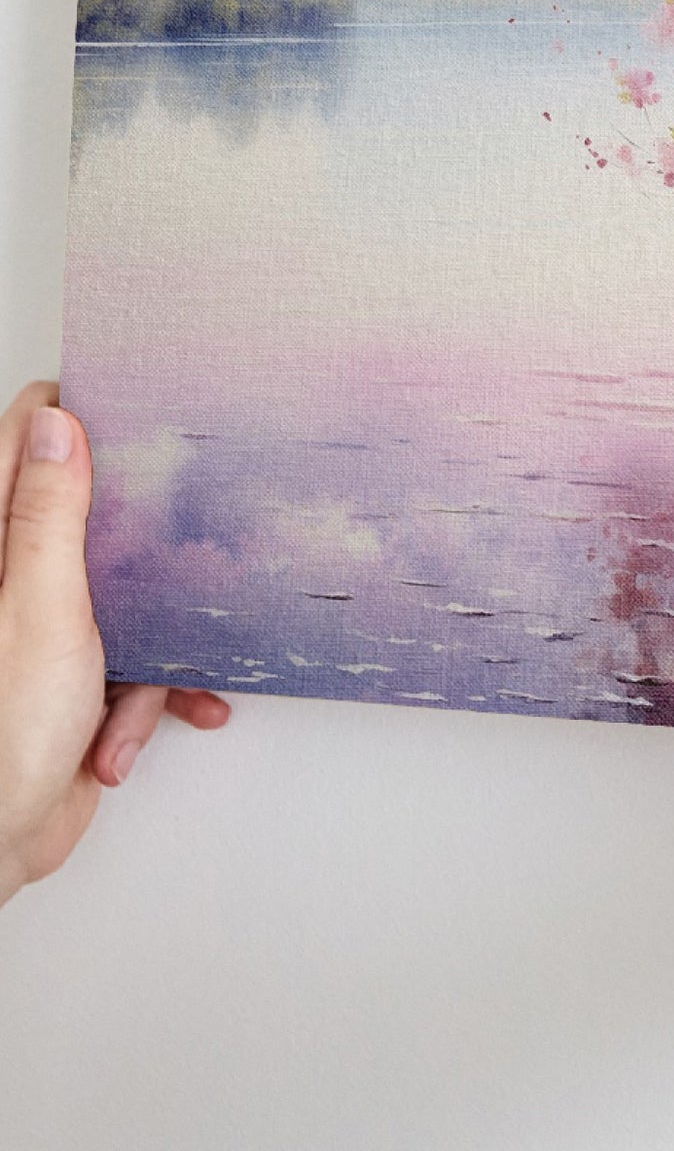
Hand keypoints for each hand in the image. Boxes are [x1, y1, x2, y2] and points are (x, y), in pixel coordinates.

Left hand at [0, 382, 229, 905]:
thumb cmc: (2, 735)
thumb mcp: (41, 609)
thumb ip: (50, 515)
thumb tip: (59, 425)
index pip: (25, 441)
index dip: (79, 419)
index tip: (139, 415)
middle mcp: (15, 579)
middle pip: (91, 514)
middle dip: (145, 540)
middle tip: (180, 535)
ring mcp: (46, 626)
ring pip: (129, 591)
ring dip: (155, 643)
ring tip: (146, 683)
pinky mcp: (76, 674)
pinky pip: (136, 660)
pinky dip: (148, 696)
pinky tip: (131, 733)